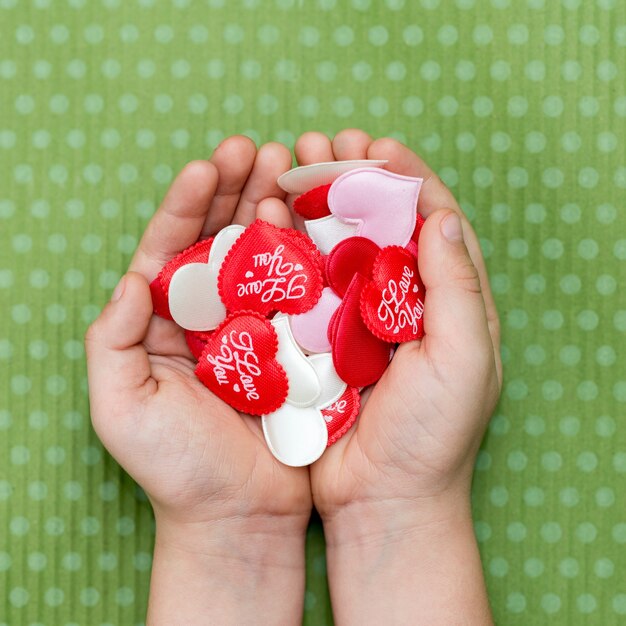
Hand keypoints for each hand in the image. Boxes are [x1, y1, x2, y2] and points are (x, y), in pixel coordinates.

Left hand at [85, 137, 310, 624]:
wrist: (239, 514)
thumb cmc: (175, 468)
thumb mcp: (121, 408)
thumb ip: (114, 341)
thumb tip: (132, 279)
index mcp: (162, 322)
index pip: (170, 248)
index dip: (186, 205)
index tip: (206, 167)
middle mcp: (208, 315)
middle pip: (218, 238)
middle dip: (234, 190)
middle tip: (257, 150)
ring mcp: (254, 325)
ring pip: (260, 254)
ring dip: (271, 208)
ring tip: (287, 168)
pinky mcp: (292, 342)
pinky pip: (297, 290)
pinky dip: (304, 253)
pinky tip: (314, 221)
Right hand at [292, 130, 501, 623]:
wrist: (382, 499)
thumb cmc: (433, 436)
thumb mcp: (462, 358)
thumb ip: (455, 285)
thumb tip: (441, 215)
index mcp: (449, 302)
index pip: (433, 222)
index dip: (406, 180)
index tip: (377, 148)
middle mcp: (402, 303)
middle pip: (380, 226)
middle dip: (354, 181)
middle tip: (325, 145)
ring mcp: (358, 320)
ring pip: (338, 249)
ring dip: (317, 206)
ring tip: (292, 167)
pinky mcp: (321, 340)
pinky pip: (305, 286)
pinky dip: (291, 252)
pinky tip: (270, 221)